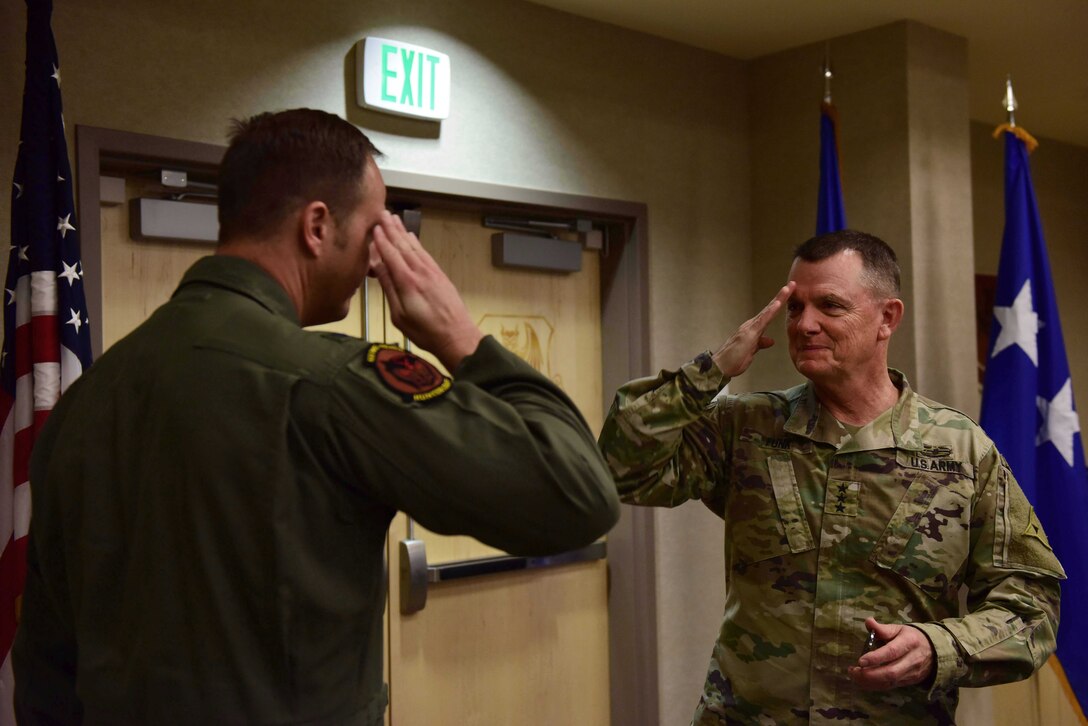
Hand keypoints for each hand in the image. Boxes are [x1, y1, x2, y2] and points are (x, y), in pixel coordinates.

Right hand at [369, 211, 483, 369]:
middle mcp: (420, 272)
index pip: (390, 254)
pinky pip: (424, 253)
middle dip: (391, 229)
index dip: (381, 240)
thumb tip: (377, 266)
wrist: (457, 336)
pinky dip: (416, 243)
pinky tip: (411, 236)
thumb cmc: (425, 331)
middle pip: (402, 245)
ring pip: (414, 246)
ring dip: (402, 231)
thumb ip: (389, 288)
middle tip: (382, 213)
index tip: (372, 227)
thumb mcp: (399, 315)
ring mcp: (431, 272)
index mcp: (407, 281)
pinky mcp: (440, 275)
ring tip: (394, 218)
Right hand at [711, 282, 794, 377]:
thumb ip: (760, 344)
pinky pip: (762, 320)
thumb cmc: (733, 361)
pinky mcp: (749, 333)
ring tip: (788, 288)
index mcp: (753, 329)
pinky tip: (778, 304)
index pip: (769, 314)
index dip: (780, 304)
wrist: (719, 367)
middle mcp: (751, 325)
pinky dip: (770, 311)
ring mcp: (750, 328)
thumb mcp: (751, 352)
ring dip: (778, 299)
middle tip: (793, 284)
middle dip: (782, 296)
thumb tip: (770, 341)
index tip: (790, 294)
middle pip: (770, 308)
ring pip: (767, 311)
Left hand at [847, 618, 934, 690]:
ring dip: (869, 681)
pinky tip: (863, 680)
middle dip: (869, 674)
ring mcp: (911, 673)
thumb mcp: (899, 629)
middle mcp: (911, 660)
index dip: (875, 657)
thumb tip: (868, 621)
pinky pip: (890, 686)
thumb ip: (883, 628)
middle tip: (853, 670)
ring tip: (854, 675)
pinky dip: (875, 685)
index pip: (892, 652)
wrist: (935, 652)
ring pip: (889, 682)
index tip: (860, 661)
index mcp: (909, 642)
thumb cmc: (912, 637)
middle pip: (890, 672)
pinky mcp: (908, 682)